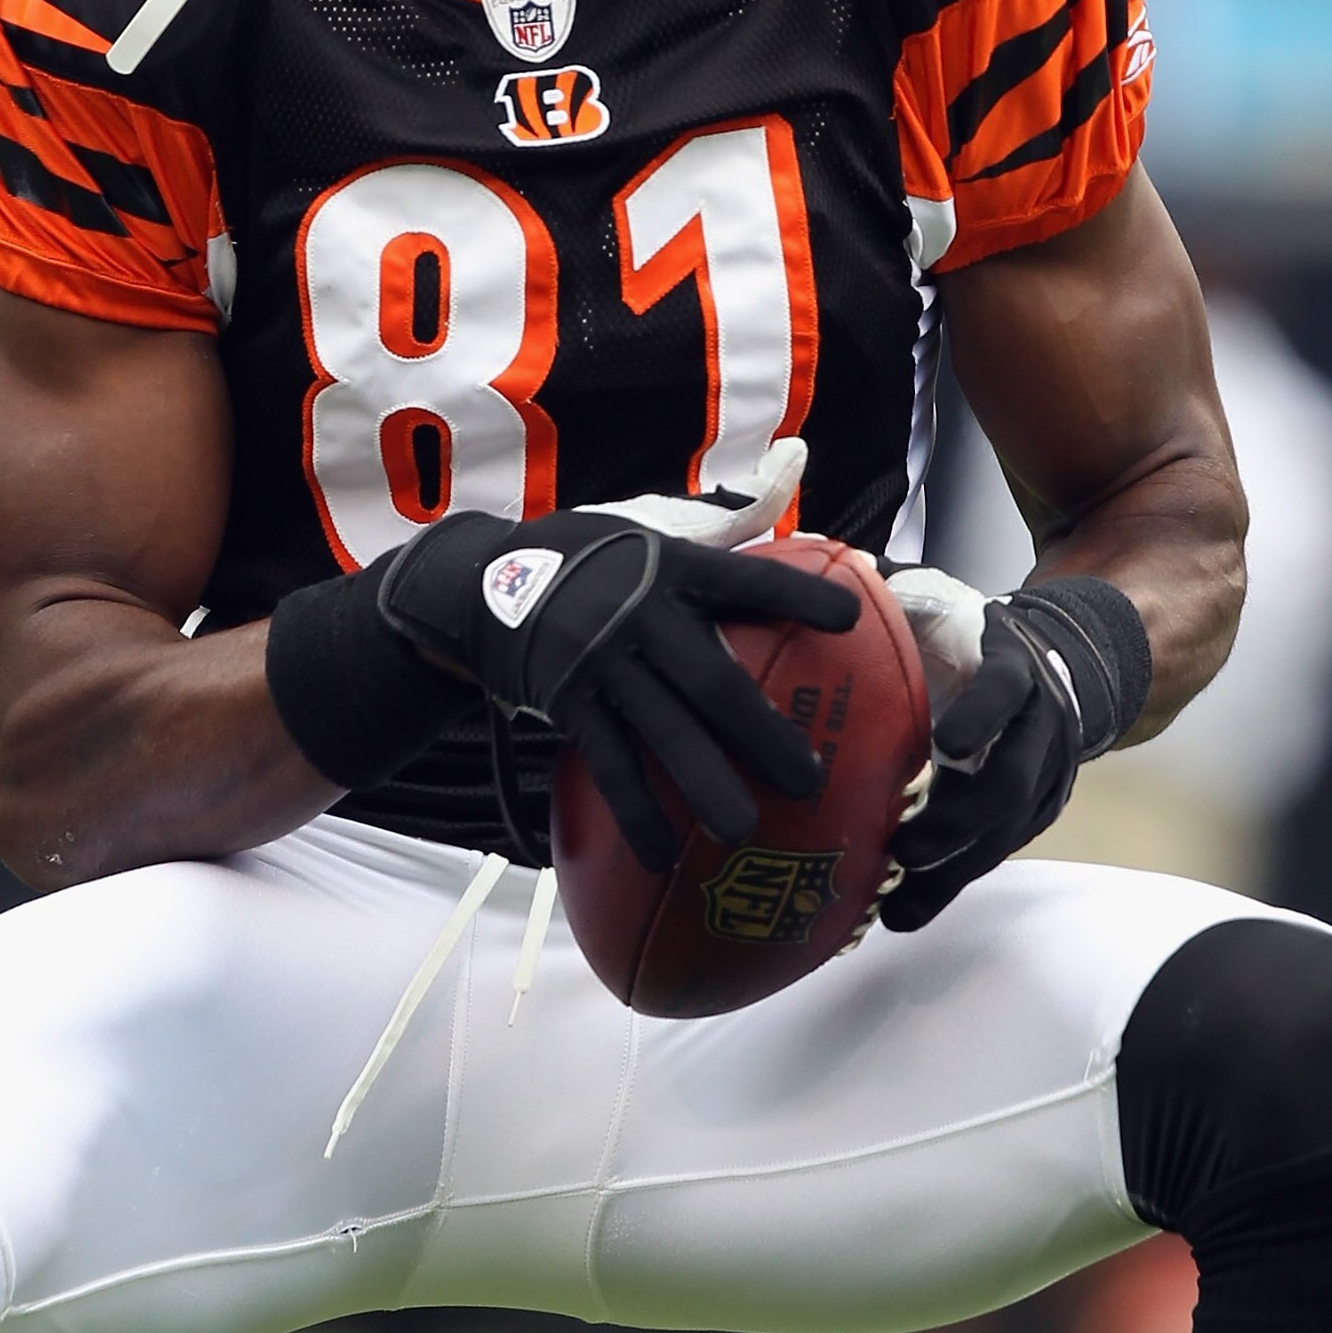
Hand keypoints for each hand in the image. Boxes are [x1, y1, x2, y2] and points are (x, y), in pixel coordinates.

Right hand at [378, 498, 857, 869]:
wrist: (478, 584)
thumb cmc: (585, 558)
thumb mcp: (646, 526)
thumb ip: (719, 526)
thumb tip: (794, 479)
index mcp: (673, 567)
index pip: (747, 581)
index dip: (797, 600)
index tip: (852, 622)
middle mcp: (640, 614)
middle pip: (714, 681)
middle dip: (764, 735)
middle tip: (810, 780)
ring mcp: (600, 663)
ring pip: (663, 733)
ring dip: (704, 786)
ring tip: (742, 832)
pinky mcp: (566, 702)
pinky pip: (608, 763)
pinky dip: (633, 811)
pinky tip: (659, 853)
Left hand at [881, 576, 1150, 931]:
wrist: (1061, 667)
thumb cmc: (977, 636)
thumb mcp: (947, 603)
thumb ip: (896, 592)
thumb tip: (835, 566)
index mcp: (1016, 669)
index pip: (1007, 692)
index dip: (981, 717)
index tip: (947, 745)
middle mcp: (1041, 729)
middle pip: (1012, 785)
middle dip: (959, 824)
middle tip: (904, 850)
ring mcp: (1045, 778)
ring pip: (1004, 837)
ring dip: (950, 876)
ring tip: (895, 910)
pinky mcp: (1033, 816)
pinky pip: (992, 857)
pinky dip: (948, 886)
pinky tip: (899, 914)